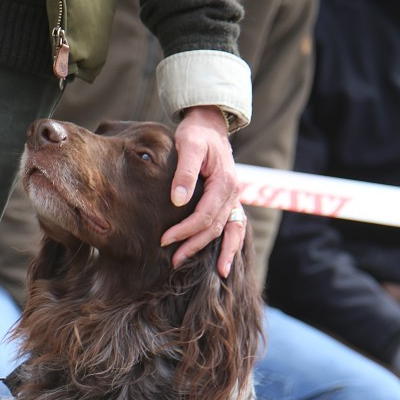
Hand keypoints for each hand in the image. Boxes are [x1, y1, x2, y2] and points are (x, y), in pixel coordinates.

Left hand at [161, 105, 242, 276]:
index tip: (164, 240)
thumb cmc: (196, 133)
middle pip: (215, 228)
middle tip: (174, 263)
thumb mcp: (188, 144)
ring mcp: (234, 199)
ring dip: (221, 253)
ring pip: (230, 232)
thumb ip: (185, 172)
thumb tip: (178, 200)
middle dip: (195, 247)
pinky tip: (225, 263)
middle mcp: (234, 193)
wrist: (210, 124)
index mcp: (225, 182)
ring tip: (215, 275)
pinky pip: (235, 228)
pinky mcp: (230, 202)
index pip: (204, 215)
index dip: (185, 231)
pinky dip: (232, 246)